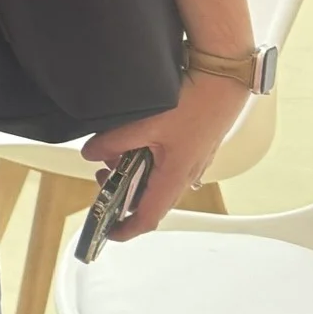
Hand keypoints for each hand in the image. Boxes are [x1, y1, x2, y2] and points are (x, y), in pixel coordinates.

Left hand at [81, 73, 248, 241]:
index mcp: (174, 179)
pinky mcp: (192, 147)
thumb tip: (90, 155)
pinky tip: (136, 140)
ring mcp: (191, 162)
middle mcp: (185, 176)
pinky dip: (146, 159)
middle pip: (150, 199)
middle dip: (124, 193)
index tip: (108, 232)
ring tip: (115, 151)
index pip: (148, 217)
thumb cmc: (192, 105)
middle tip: (103, 177)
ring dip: (134, 172)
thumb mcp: (146, 124)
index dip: (127, 229)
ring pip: (157, 179)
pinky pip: (166, 164)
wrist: (222, 81)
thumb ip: (115, 141)